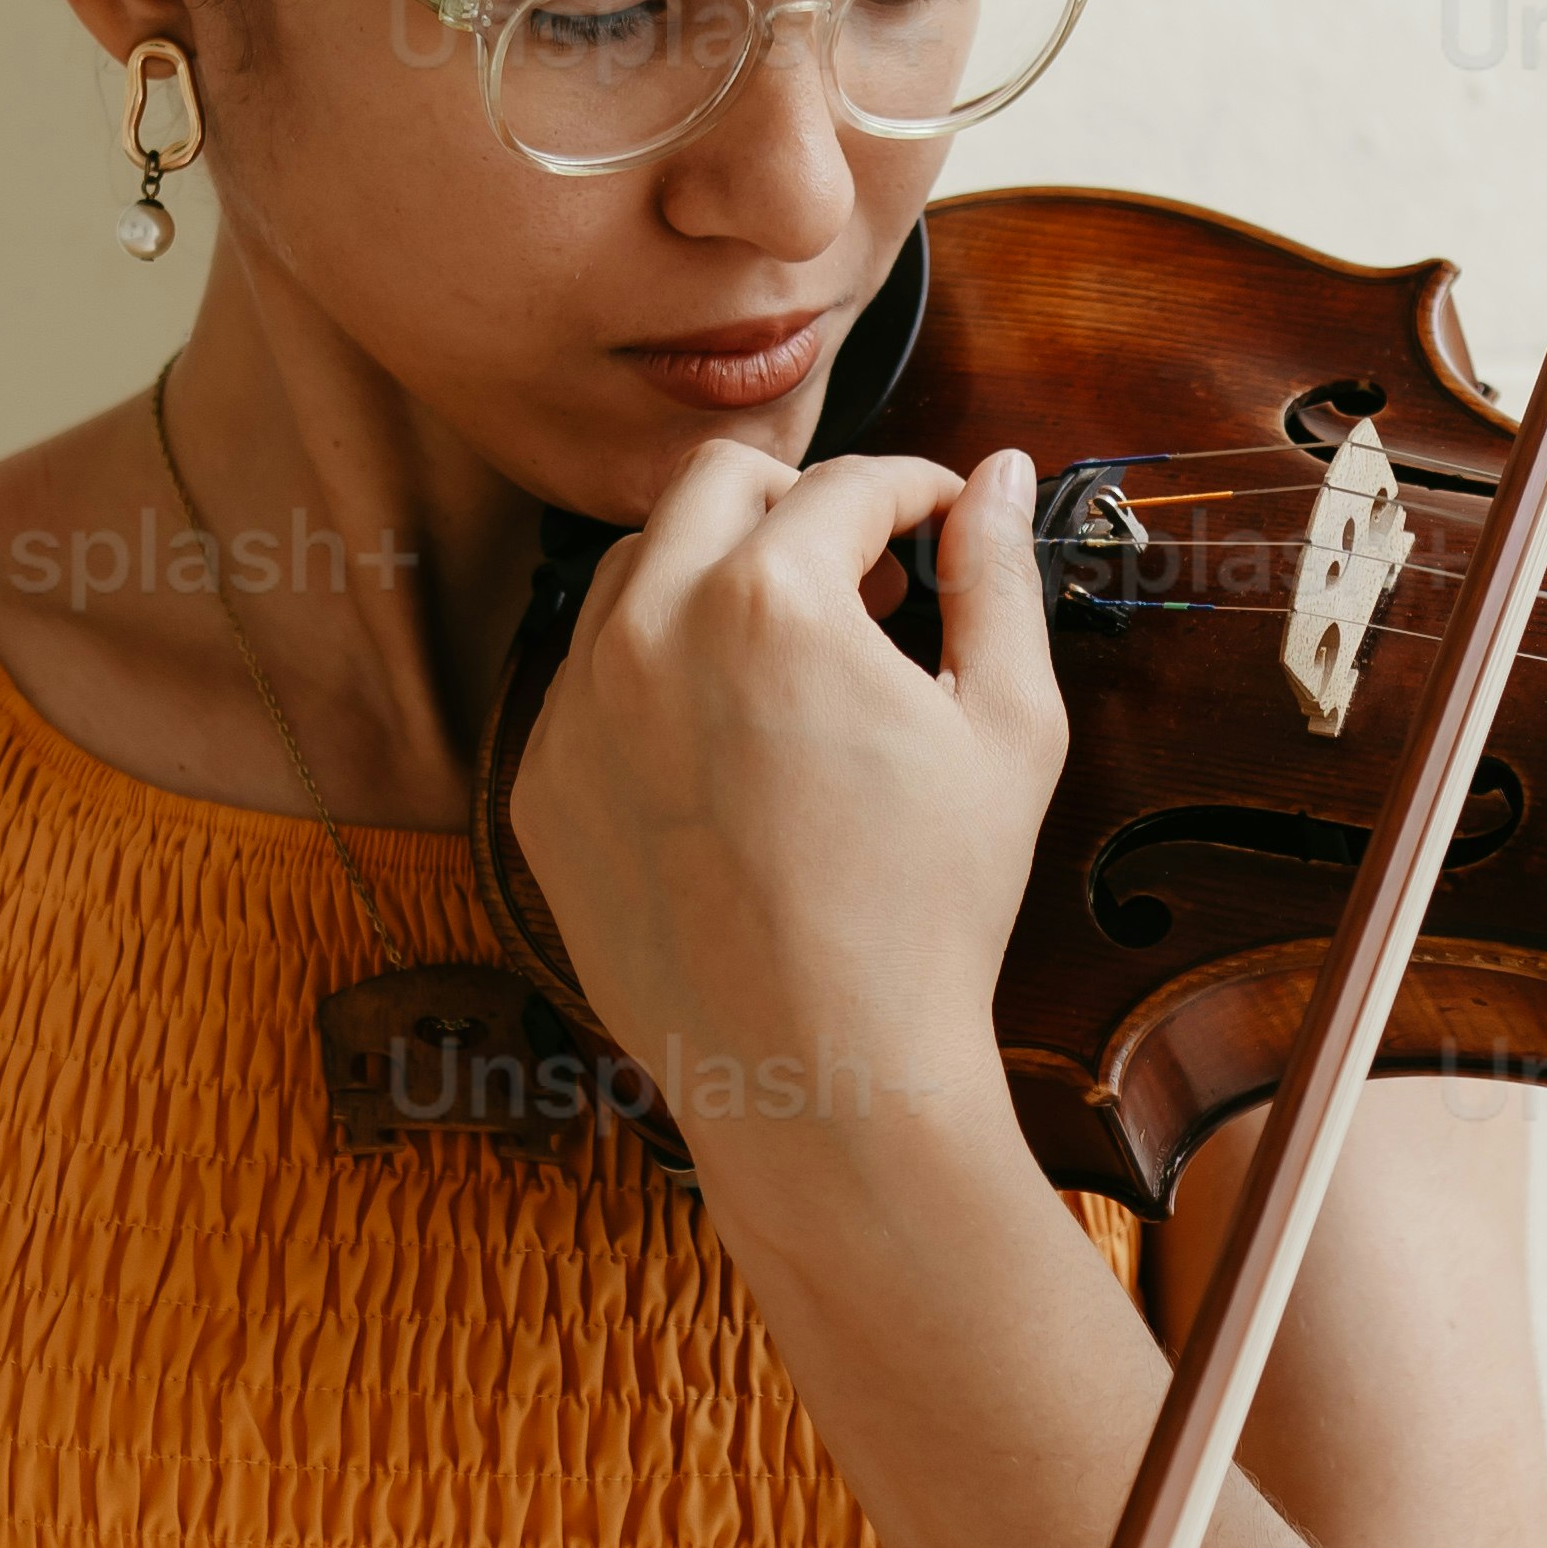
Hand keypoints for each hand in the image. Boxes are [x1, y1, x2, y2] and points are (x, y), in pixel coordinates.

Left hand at [507, 437, 1063, 1159]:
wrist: (817, 1073)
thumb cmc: (928, 909)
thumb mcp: (1007, 728)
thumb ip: (999, 579)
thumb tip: (998, 474)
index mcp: (770, 600)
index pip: (847, 485)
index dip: (915, 491)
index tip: (943, 524)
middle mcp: (647, 631)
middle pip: (714, 484)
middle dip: (799, 502)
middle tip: (867, 572)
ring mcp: (574, 709)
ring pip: (635, 572)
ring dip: (717, 577)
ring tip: (797, 659)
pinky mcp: (539, 784)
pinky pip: (589, 682)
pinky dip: (656, 679)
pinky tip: (728, 752)